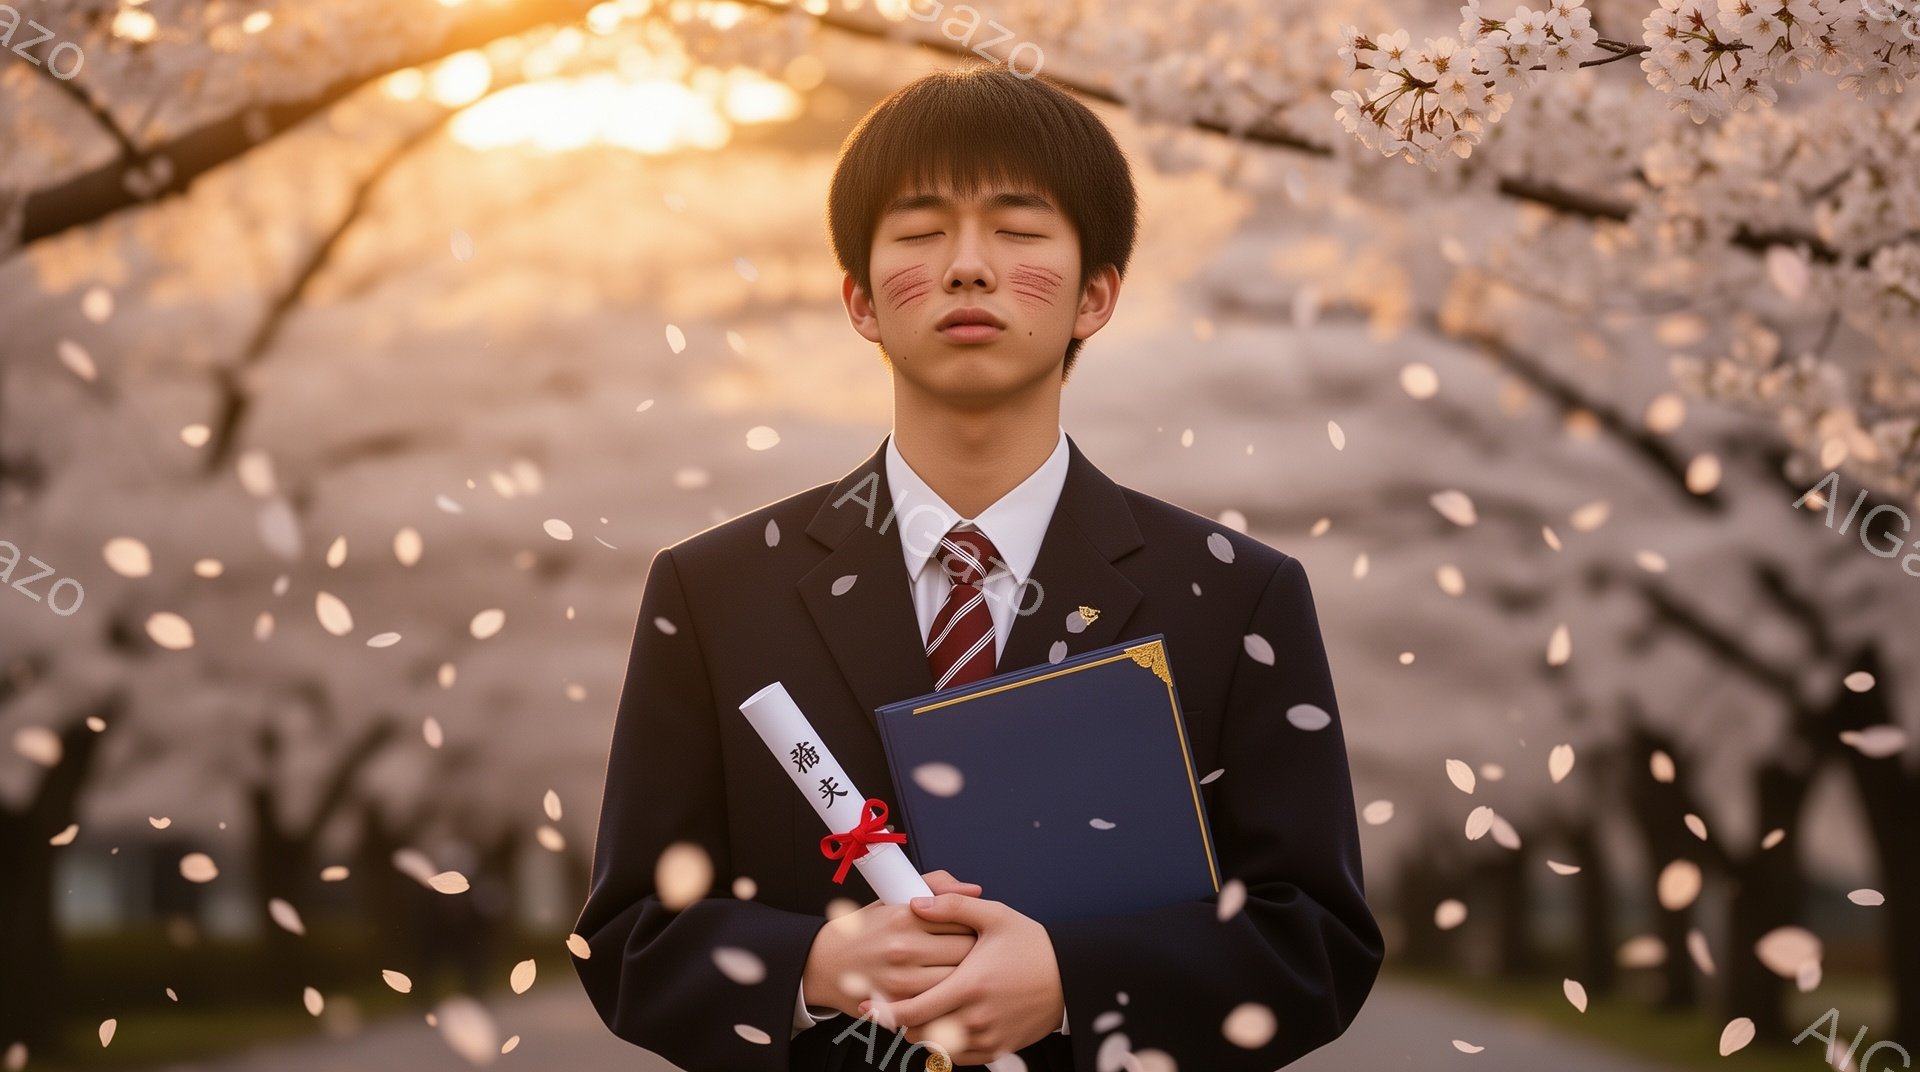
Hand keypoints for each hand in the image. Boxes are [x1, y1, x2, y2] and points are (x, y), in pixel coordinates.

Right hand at [801, 869, 982, 1018]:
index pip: (962, 918)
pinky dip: (950, 999)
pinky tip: (951, 993)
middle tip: (980, 953)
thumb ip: (935, 886)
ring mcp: (901, 979)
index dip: (975, 924)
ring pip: (958, 980)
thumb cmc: (865, 930)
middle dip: (979, 952)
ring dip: (969, 978)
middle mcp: (904, 947)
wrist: (824, 963)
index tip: (976, 928)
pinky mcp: (899, 1005)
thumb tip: (975, 890)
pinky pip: (939, 1004)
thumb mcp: (892, 898)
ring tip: (969, 973)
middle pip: (967, 951)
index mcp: (905, 916)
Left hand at [855, 893, 1065, 1065]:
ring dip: (920, 1032)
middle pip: (918, 1033)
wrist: (1069, 978)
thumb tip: (917, 902)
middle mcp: (975, 1017)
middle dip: (898, 1023)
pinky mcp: (998, 1048)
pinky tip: (940, 1025)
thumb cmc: (1032, 946)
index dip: (884, 1013)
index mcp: (969, 985)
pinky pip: (959, 1056)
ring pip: (937, 1046)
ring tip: (913, 1014)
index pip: (913, 1011)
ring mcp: (987, 1037)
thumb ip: (954, 906)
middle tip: (886, 1008)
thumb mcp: (996, 917)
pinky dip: (944, 1044)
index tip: (867, 1007)